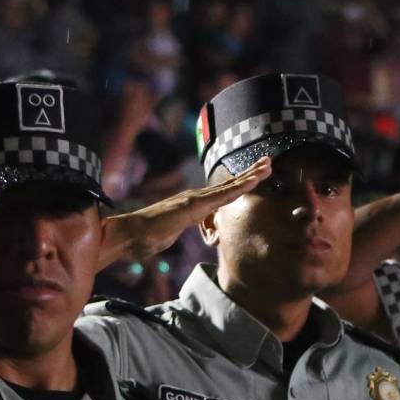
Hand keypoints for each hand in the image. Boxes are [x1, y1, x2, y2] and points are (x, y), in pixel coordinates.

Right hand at [98, 159, 271, 270]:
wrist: (130, 235)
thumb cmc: (146, 237)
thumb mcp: (169, 233)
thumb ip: (176, 229)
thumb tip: (173, 232)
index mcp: (193, 204)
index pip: (222, 193)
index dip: (241, 183)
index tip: (257, 175)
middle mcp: (196, 197)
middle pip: (229, 184)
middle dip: (250, 173)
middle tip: (269, 161)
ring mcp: (195, 199)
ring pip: (228, 187)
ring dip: (249, 176)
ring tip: (267, 167)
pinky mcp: (193, 206)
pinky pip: (221, 197)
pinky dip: (238, 188)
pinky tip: (252, 182)